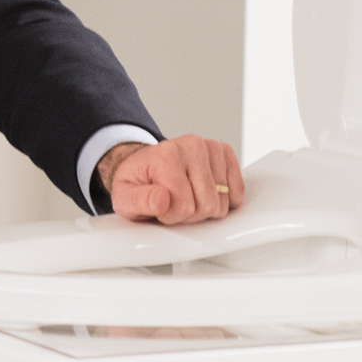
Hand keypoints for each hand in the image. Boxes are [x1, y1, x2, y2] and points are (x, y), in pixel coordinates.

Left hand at [103, 136, 242, 225]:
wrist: (144, 166)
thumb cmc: (137, 183)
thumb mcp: (124, 198)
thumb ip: (138, 202)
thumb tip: (160, 201)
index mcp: (166, 155)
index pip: (183, 206)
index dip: (171, 215)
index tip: (160, 206)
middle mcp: (191, 145)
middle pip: (207, 205)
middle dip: (190, 213)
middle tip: (174, 202)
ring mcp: (210, 147)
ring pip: (223, 202)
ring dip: (206, 208)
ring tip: (187, 196)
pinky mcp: (224, 152)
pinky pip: (237, 190)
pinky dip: (224, 199)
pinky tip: (205, 192)